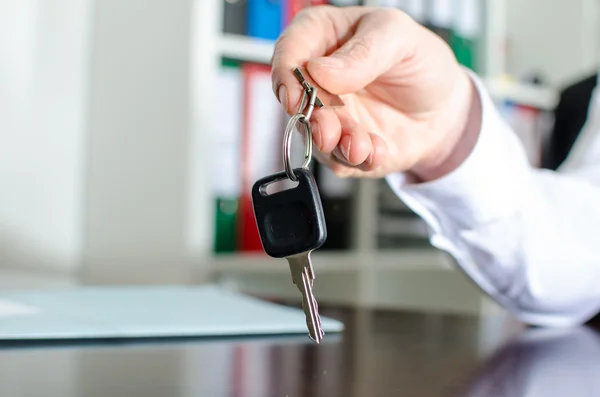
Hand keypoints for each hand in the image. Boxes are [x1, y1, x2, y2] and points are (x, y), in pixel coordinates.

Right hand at [271, 6, 481, 180]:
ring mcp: (329, 117)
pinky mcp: (342, 147)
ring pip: (314, 136)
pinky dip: (358, 159)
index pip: (289, 50)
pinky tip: (379, 150)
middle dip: (312, 118)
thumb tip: (319, 71)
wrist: (445, 109)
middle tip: (329, 128)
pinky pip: (339, 160)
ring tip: (361, 145)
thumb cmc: (419, 63)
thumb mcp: (399, 38)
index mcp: (324, 39)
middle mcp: (319, 81)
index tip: (296, 94)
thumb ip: (362, 52)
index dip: (286, 72)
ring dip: (336, 145)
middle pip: (295, 100)